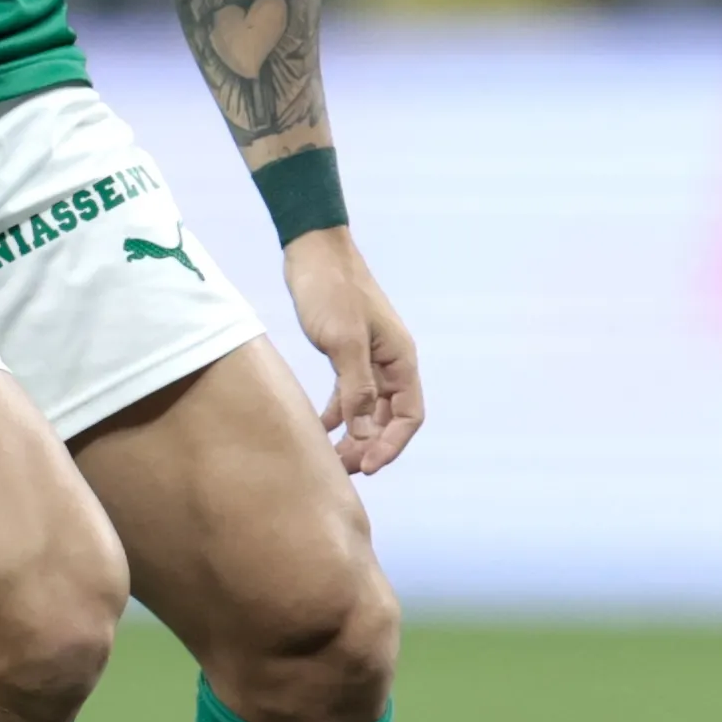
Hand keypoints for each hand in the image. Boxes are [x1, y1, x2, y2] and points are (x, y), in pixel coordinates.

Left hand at [283, 228, 422, 474]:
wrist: (313, 250)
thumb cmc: (331, 290)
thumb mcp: (343, 342)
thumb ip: (355, 389)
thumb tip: (361, 434)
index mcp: (400, 359)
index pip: (408, 416)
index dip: (390, 445)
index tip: (365, 467)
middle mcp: (391, 362)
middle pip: (389, 418)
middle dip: (369, 446)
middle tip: (341, 470)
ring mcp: (370, 357)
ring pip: (369, 409)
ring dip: (354, 435)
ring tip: (330, 458)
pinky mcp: (348, 352)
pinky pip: (350, 394)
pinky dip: (338, 413)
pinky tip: (319, 428)